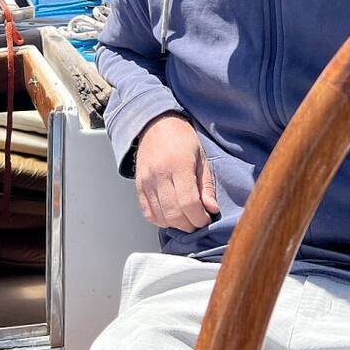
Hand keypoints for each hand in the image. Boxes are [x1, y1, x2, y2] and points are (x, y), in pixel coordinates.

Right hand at [134, 113, 219, 231]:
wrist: (156, 124)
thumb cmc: (182, 139)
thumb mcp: (202, 158)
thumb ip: (206, 185)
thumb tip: (212, 209)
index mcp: (179, 164)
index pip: (188, 202)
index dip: (200, 218)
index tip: (207, 218)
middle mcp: (159, 174)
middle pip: (174, 213)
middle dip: (189, 224)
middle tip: (198, 220)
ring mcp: (146, 181)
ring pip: (160, 217)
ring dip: (176, 224)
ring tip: (186, 218)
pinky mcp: (138, 186)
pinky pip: (148, 213)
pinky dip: (161, 220)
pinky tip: (171, 215)